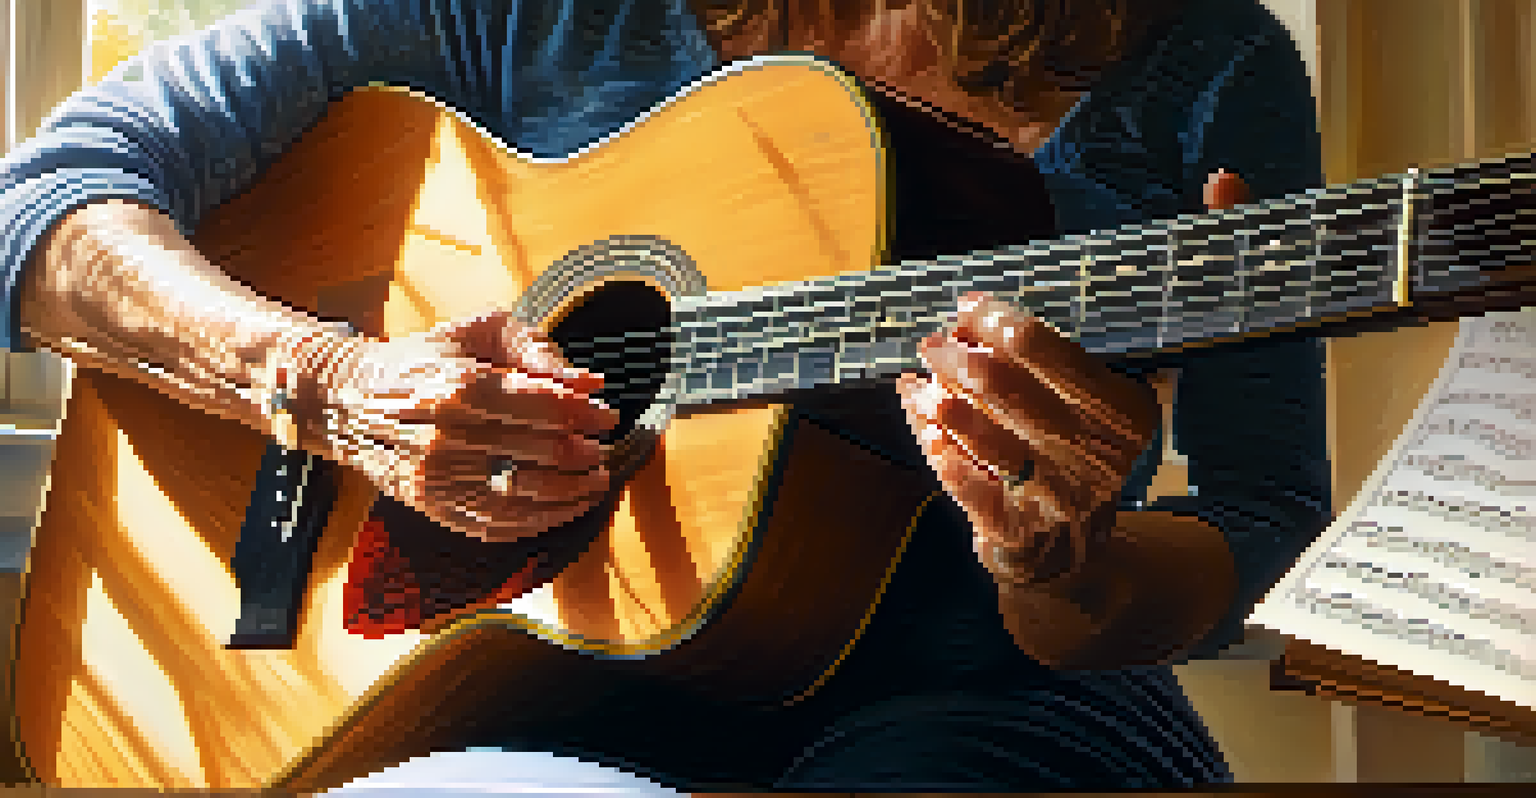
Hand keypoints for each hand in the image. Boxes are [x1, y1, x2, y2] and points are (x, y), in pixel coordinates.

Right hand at [288, 309, 618, 542]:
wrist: (350, 401)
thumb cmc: (422, 360)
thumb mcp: (474, 331)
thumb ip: (534, 349)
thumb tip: (589, 382)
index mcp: (463, 385)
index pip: (545, 406)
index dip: (586, 414)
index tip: (607, 417)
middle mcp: (449, 434)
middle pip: (541, 452)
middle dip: (584, 454)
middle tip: (602, 451)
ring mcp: (439, 476)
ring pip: (525, 495)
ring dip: (572, 494)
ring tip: (595, 483)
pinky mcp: (433, 504)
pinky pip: (498, 523)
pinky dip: (540, 521)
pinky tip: (563, 510)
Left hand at [896, 293, 1158, 585]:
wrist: (1073, 543)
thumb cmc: (1073, 452)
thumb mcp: (1085, 404)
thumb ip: (1038, 365)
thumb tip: (964, 325)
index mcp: (1119, 411)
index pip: (1048, 351)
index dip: (998, 322)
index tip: (966, 308)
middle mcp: (1095, 453)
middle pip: (1013, 393)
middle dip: (962, 362)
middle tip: (932, 345)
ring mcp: (1058, 495)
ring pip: (993, 443)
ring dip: (949, 409)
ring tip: (923, 388)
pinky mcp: (1020, 529)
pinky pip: (977, 493)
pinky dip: (950, 464)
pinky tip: (932, 440)